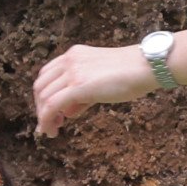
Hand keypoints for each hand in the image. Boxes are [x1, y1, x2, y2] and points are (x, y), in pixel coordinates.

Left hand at [33, 41, 152, 133]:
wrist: (146, 66)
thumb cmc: (131, 74)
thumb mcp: (100, 81)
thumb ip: (82, 94)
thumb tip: (67, 112)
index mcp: (74, 55)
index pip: (47, 75)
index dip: (44, 95)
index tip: (51, 112)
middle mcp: (69, 60)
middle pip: (40, 86)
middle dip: (41, 107)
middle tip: (50, 124)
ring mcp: (72, 71)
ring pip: (43, 97)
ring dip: (43, 116)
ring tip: (52, 130)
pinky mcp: (78, 85)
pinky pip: (51, 105)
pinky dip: (46, 120)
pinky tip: (52, 131)